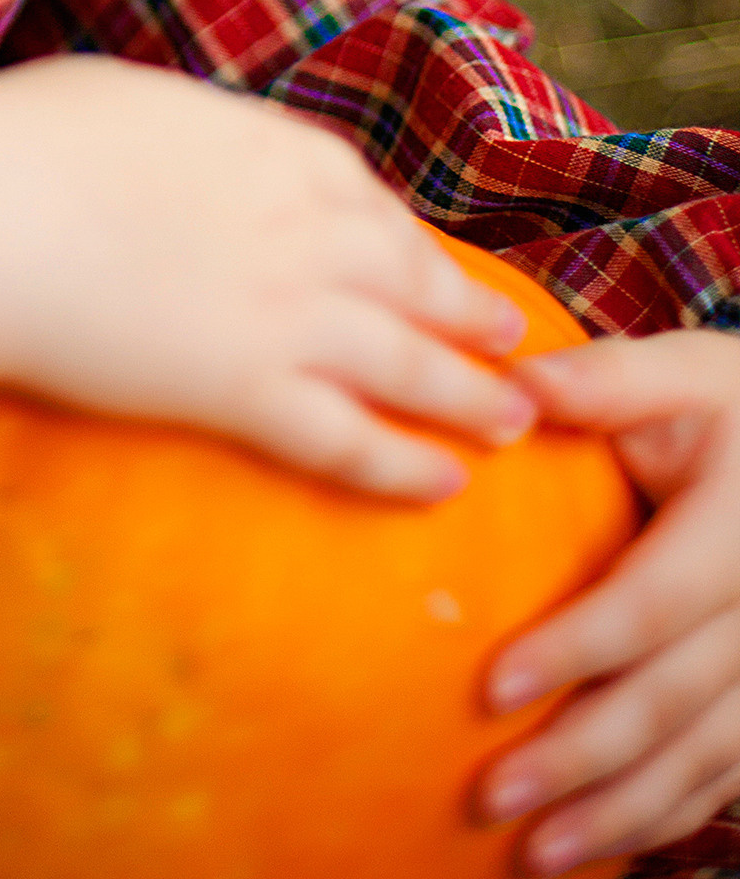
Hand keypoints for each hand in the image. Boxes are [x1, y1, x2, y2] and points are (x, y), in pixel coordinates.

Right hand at [0, 57, 534, 495]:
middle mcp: (295, 223)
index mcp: (262, 144)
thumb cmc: (14, 146)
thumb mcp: (119, 100)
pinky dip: (402, 463)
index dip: (399, 231)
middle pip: (407, 271)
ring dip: (467, 393)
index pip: (358, 191)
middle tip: (511, 337)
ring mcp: (278, 309)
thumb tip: (168, 141)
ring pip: (405, 359)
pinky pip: (346, 436)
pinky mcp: (241, 389)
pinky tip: (442, 484)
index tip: (422, 255)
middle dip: (464, 305)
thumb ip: (173, 130)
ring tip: (511, 420)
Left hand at [477, 328, 739, 871]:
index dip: (577, 650)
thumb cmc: (733, 410)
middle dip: (580, 757)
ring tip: (533, 854)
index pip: (653, 604)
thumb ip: (607, 382)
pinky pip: (727, 776)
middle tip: (489, 796)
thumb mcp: (686, 375)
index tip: (492, 689)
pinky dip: (663, 817)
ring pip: (705, 758)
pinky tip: (599, 848)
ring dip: (618, 813)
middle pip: (673, 701)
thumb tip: (513, 388)